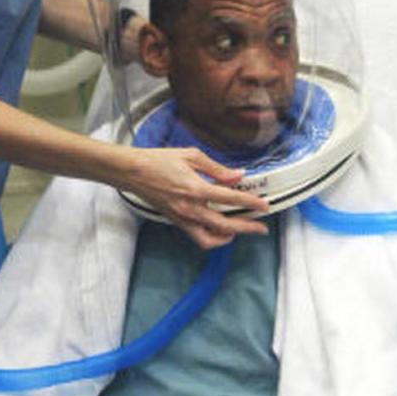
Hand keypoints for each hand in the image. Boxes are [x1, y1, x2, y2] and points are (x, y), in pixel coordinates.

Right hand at [122, 147, 268, 248]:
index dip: (251, 202)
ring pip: (211, 238)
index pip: (231, 198)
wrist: (132, 172)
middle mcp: (190, 208)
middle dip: (247, 227)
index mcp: (196, 188)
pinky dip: (211, 237)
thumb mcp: (192, 156)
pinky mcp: (176, 221)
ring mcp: (182, 218)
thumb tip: (237, 175)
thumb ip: (217, 168)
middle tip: (262, 227)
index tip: (264, 205)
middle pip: (226, 225)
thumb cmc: (159, 160)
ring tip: (241, 231)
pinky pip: (197, 237)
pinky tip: (220, 230)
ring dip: (229, 237)